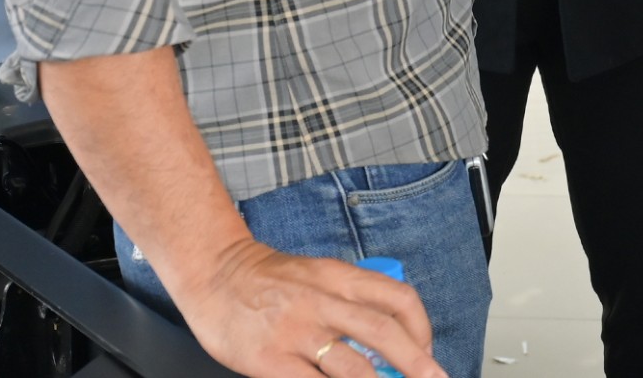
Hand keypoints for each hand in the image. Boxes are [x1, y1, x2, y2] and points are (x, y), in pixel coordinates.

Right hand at [172, 236, 446, 377]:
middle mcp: (324, 301)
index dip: (421, 328)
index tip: (427, 352)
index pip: (397, 298)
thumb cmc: (268, 279)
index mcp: (339, 277)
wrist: (215, 274)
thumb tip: (386, 342)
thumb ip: (349, 302)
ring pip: (354, 367)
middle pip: (384, 333)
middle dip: (416, 363)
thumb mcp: (317, 275)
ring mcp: (298, 332)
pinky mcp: (272, 359)